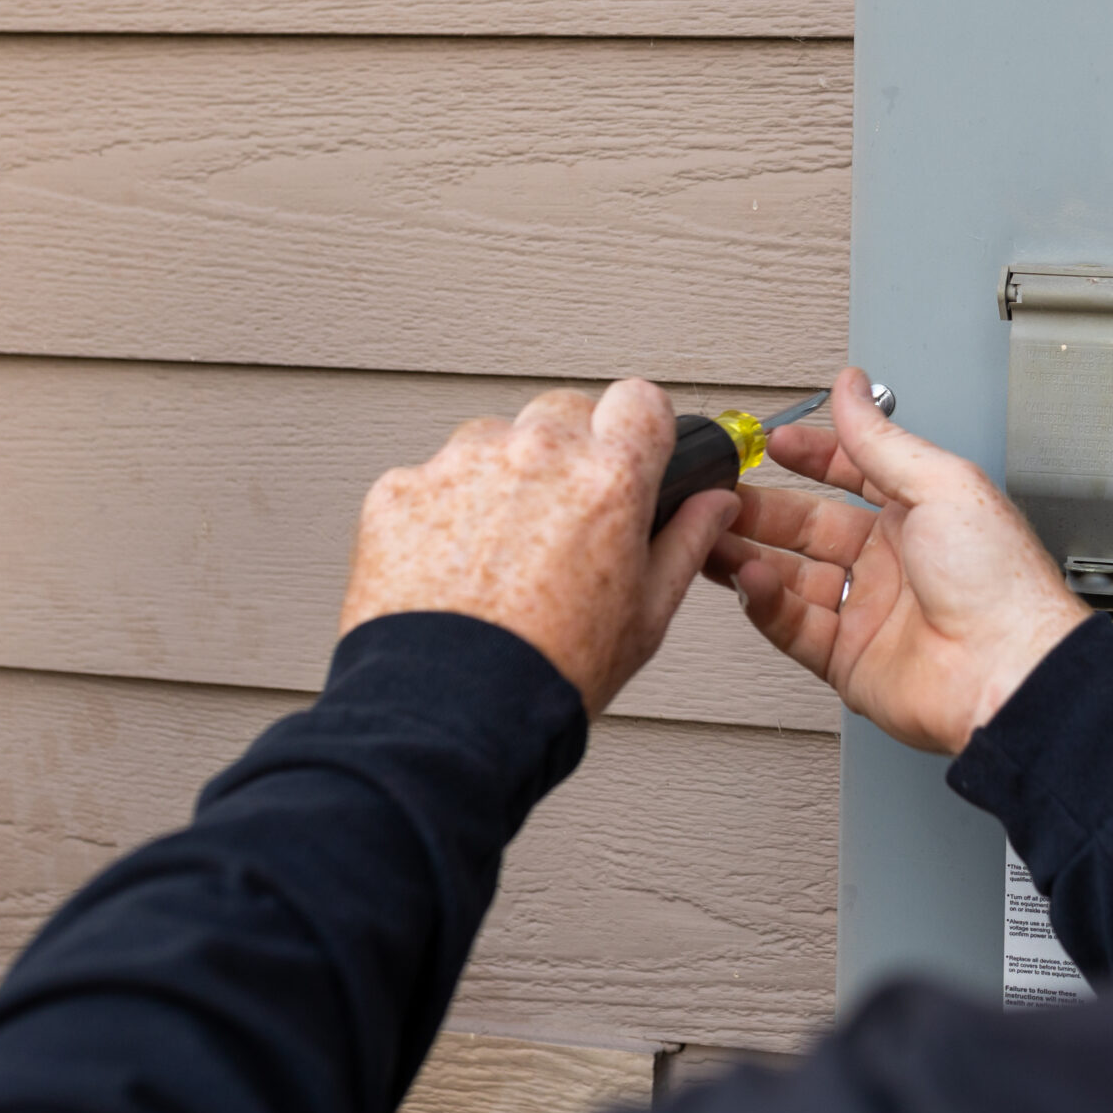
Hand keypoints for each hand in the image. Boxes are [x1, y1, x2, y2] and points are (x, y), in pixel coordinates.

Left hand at [340, 379, 738, 715]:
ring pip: (493, 439)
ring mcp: (460, 466)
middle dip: (571, 450)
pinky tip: (454, 568)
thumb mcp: (648, 614)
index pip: (640, 400)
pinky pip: (432, 477)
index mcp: (608, 478)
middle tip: (567, 517)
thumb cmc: (551, 671)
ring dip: (504, 475)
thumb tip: (713, 505)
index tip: (633, 452)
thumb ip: (686, 542)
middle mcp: (535, 454)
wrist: (451, 713)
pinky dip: (444, 510)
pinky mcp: (399, 489)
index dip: (641, 429)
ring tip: (502, 551)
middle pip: (564, 412)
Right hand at [709, 367, 1090, 754]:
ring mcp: (868, 612)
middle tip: (719, 494)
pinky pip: (791, 626)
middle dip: (761, 508)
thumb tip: (851, 387)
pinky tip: (749, 577)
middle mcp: (893, 562)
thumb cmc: (1000, 582)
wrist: (1009, 672)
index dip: (811, 456)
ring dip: (748, 553)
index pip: (852, 475)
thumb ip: (881, 439)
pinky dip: (764, 602)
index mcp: (920, 515)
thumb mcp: (940, 484)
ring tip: (712, 534)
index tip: (771, 443)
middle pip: (809, 527)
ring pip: (790, 577)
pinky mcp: (848, 661)